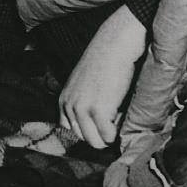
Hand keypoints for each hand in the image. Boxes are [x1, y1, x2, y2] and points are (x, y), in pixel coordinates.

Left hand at [58, 5, 146, 148]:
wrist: (114, 45)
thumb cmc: (104, 62)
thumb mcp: (83, 85)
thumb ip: (82, 104)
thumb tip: (95, 128)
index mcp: (63, 101)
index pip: (73, 131)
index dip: (91, 128)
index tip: (103, 120)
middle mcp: (68, 107)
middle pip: (84, 138)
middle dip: (102, 132)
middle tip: (114, 116)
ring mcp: (81, 109)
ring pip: (96, 142)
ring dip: (110, 133)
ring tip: (118, 114)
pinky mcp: (98, 110)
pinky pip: (109, 135)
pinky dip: (119, 129)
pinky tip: (122, 112)